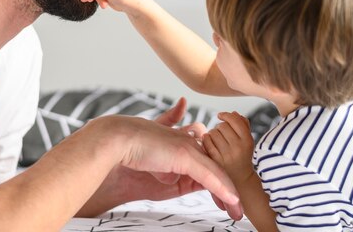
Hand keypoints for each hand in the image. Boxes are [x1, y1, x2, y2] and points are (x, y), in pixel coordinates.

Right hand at [81, 99, 242, 220]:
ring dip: (229, 194)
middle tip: (236, 209)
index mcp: (182, 143)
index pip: (207, 163)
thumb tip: (174, 176)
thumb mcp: (155, 167)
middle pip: (216, 167)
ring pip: (217, 172)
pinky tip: (232, 200)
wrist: (115, 143)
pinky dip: (222, 189)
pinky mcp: (186, 154)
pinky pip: (210, 175)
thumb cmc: (130, 156)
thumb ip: (168, 170)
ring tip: (237, 210)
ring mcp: (189, 147)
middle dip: (227, 189)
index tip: (225, 201)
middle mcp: (188, 142)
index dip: (217, 182)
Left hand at [202, 112, 255, 184]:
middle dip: (220, 127)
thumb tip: (234, 113)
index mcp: (247, 140)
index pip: (235, 120)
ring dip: (212, 133)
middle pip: (222, 126)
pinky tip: (209, 143)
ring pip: (213, 133)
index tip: (221, 115)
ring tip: (217, 140)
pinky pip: (207, 142)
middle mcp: (238, 147)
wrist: (240, 180)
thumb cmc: (242, 157)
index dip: (226, 115)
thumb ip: (243, 125)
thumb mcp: (248, 141)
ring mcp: (226, 155)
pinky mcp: (216, 160)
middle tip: (221, 134)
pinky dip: (206, 140)